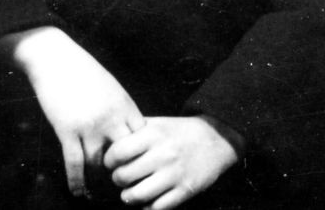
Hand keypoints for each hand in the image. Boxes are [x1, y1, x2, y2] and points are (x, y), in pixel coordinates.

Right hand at [3, 27, 143, 197]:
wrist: (55, 58)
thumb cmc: (83, 71)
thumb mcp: (111, 87)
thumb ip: (122, 110)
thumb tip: (131, 132)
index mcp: (125, 104)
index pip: (143, 140)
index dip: (141, 156)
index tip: (137, 167)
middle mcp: (111, 117)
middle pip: (126, 156)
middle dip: (123, 172)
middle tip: (119, 184)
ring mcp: (89, 125)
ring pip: (99, 165)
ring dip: (98, 178)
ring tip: (97, 190)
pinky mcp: (67, 131)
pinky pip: (75, 165)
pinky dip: (77, 183)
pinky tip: (79, 193)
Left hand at [105, 116, 241, 208]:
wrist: (216, 138)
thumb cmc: (179, 131)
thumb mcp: (158, 123)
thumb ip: (135, 130)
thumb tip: (109, 141)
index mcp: (154, 134)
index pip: (118, 151)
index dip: (110, 160)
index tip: (112, 162)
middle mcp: (163, 154)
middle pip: (124, 176)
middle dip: (117, 179)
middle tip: (120, 177)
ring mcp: (174, 174)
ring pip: (136, 196)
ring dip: (128, 196)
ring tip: (130, 191)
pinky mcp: (184, 191)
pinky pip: (156, 208)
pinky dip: (146, 207)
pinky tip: (146, 200)